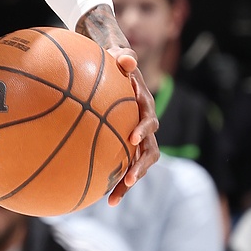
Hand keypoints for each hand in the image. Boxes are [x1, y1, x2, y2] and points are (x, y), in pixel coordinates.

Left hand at [77, 5, 159, 202]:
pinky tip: (101, 198)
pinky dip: (115, 182)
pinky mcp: (126, 146)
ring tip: (114, 198)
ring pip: (138, 163)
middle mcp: (144, 124)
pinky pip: (123, 166)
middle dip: (140, 165)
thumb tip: (126, 57)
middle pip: (149, 149)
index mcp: (142, 104)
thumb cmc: (112, 58)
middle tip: (129, 177)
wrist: (113, 66)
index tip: (132, 138)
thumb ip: (122, 54)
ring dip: (129, 181)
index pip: (147, 118)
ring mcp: (136, 137)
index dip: (143, 129)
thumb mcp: (117, 52)